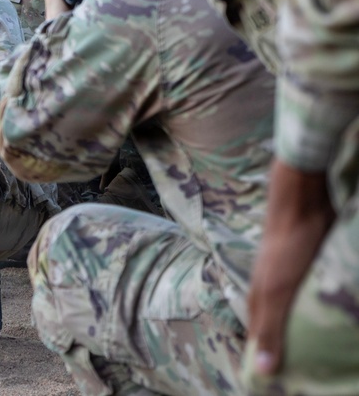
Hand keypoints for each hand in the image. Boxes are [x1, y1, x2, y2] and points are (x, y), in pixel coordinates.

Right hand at [247, 159, 334, 375]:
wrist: (300, 201)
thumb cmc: (289, 247)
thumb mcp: (279, 292)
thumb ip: (270, 329)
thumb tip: (263, 372)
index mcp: (259, 298)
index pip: (258, 338)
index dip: (264, 359)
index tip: (274, 382)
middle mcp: (268, 289)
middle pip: (272, 325)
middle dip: (281, 347)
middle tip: (298, 371)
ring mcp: (286, 276)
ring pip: (290, 310)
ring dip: (297, 328)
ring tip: (313, 348)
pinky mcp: (304, 266)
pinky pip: (305, 296)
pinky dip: (311, 310)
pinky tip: (322, 313)